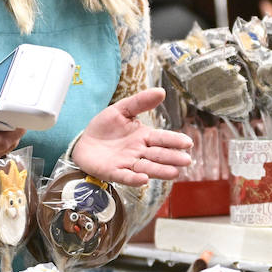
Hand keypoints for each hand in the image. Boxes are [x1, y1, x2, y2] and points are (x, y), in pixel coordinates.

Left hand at [70, 88, 192, 185]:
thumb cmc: (105, 127)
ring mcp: (127, 163)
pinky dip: (134, 179)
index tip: (187, 142)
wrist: (83, 141)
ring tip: (174, 173)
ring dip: (160, 171)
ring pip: (147, 167)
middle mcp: (139, 152)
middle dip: (172, 158)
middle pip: (158, 155)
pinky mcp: (113, 172)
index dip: (174, 141)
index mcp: (143, 136)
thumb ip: (140, 102)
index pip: (162, 138)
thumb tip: (161, 91)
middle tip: (186, 160)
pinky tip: (144, 179)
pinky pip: (125, 176)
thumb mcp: (122, 109)